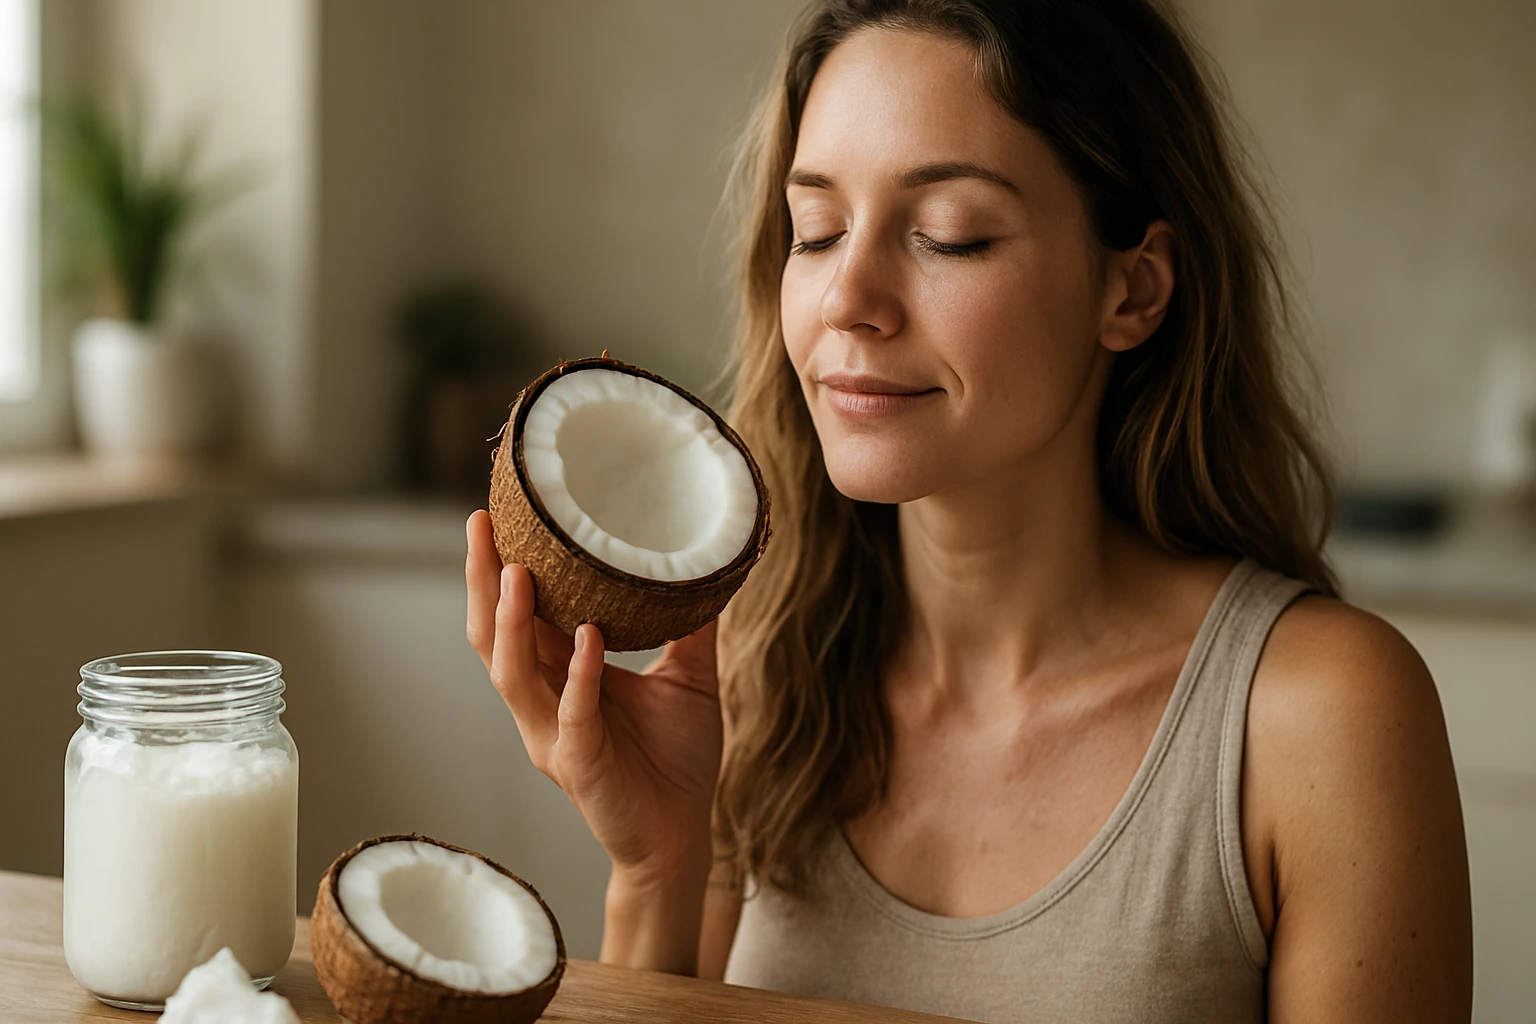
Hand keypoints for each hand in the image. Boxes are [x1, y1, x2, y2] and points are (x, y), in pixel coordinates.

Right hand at [465, 510, 722, 884]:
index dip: (500, 568)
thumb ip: (691, 625)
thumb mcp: (688, 676)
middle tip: (482, 524)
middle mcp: (542, 704)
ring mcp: (553, 736)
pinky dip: (578, 675)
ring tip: (516, 571)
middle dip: (482, 581)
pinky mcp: (579, 766)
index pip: (517, 615)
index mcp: (558, 678)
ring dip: (512, 621)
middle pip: (492, 637)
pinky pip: (571, 716)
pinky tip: (587, 638)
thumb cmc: (677, 759)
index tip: (500, 512)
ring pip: (512, 674)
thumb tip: (712, 566)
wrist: (685, 835)